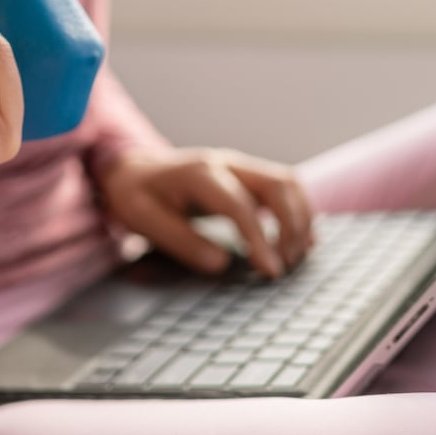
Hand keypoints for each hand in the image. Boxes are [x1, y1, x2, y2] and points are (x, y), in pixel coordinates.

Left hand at [98, 147, 314, 278]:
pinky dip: (299, 211)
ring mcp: (240, 166)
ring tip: (295, 255)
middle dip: (291, 226)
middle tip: (286, 264)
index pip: (240, 206)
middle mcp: (226, 163)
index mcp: (199, 174)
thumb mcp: (144, 220)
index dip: (259, 239)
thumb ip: (181, 241)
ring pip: (288, 182)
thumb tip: (221, 263)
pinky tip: (300, 239)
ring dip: (300, 218)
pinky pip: (284, 186)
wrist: (134, 170)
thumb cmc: (138, 196)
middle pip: (277, 185)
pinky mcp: (248, 175)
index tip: (271, 271)